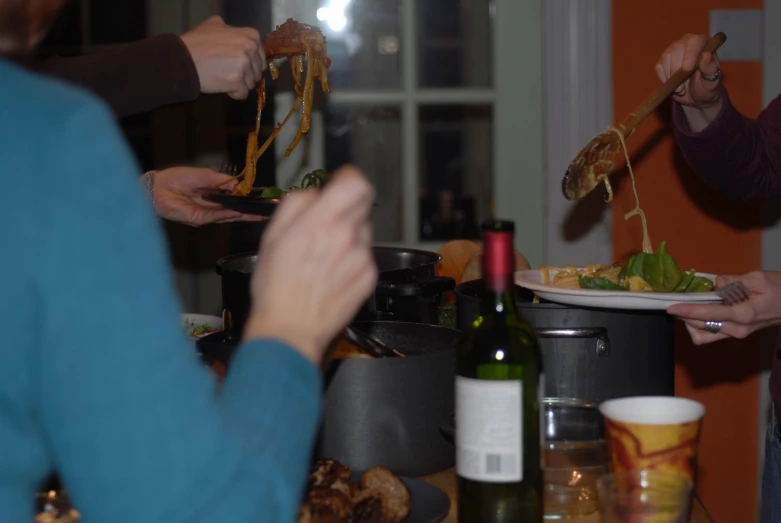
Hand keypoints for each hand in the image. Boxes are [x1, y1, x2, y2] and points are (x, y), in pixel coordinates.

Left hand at [151, 167, 263, 225]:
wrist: (157, 187)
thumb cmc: (176, 178)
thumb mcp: (204, 174)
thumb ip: (221, 180)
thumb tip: (239, 185)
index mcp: (213, 196)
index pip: (233, 200)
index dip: (246, 200)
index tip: (260, 200)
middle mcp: (211, 207)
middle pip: (234, 212)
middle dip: (249, 212)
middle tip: (265, 213)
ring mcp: (205, 215)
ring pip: (227, 216)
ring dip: (242, 215)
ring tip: (257, 214)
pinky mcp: (197, 219)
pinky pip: (215, 216)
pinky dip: (227, 213)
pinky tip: (237, 211)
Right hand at [179, 15, 265, 99]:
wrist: (181, 60)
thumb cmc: (195, 43)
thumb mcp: (213, 25)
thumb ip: (230, 29)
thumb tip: (236, 33)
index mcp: (250, 35)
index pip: (260, 57)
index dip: (249, 63)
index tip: (235, 64)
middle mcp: (250, 48)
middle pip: (257, 71)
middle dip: (244, 75)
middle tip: (225, 70)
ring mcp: (245, 65)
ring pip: (250, 84)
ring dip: (238, 84)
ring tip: (221, 76)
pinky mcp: (238, 81)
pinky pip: (242, 94)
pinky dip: (233, 93)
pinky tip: (220, 84)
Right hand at [244, 165, 377, 363]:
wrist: (291, 330)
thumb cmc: (276, 288)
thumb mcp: (272, 236)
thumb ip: (296, 205)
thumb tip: (315, 193)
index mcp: (319, 223)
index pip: (356, 183)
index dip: (349, 178)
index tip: (341, 183)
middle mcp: (346, 237)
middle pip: (361, 204)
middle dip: (344, 209)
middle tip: (325, 227)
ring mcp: (361, 258)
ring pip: (362, 232)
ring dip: (348, 237)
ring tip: (324, 259)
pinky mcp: (369, 277)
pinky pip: (365, 256)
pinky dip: (352, 260)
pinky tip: (332, 275)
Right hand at [655, 33, 723, 131]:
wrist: (696, 98)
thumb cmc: (707, 89)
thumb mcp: (712, 83)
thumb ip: (710, 70)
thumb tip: (706, 58)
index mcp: (703, 44)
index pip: (694, 42)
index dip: (689, 54)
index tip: (687, 70)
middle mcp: (688, 43)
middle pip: (675, 49)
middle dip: (676, 71)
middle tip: (683, 87)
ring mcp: (673, 51)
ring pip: (664, 59)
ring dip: (669, 77)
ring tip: (680, 88)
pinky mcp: (662, 62)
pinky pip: (657, 68)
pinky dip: (663, 79)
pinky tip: (672, 85)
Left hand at [667, 271, 780, 343]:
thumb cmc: (780, 290)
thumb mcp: (758, 278)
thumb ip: (733, 281)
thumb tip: (715, 284)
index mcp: (743, 314)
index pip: (707, 314)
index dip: (686, 311)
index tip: (671, 307)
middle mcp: (737, 329)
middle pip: (699, 327)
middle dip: (684, 315)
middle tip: (676, 301)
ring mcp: (736, 334)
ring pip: (702, 335)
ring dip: (690, 322)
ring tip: (689, 305)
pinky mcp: (734, 334)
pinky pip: (709, 334)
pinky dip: (699, 324)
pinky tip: (700, 311)